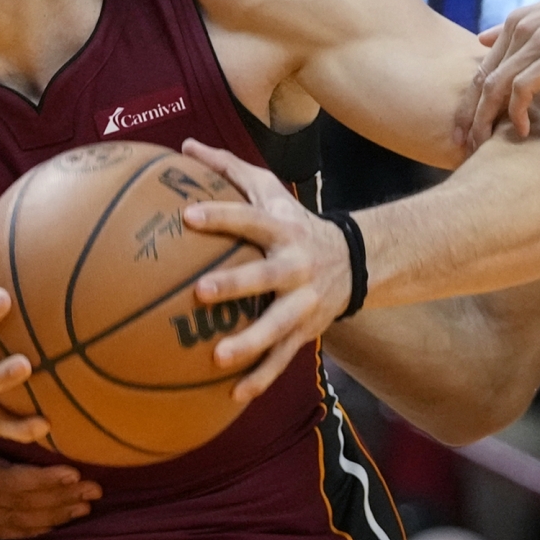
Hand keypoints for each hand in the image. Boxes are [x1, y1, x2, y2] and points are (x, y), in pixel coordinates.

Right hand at [0, 453, 101, 538]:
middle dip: (61, 499)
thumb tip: (30, 398)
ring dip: (54, 515)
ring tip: (85, 505)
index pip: (11, 482)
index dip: (45, 480)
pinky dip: (33, 528)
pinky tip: (56, 521)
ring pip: (16, 522)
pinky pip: (3, 531)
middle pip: (20, 505)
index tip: (75, 471)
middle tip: (94, 490)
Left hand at [178, 139, 351, 402]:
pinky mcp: (307, 332)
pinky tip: (233, 396)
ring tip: (217, 358)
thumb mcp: (270, 190)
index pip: (249, 218)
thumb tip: (184, 144)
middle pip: (265, 276)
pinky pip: (283, 359)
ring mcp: (304, 302)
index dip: (221, 215)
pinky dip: (261, 378)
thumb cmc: (294, 222)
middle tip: (199, 292)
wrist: (356, 261)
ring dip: (250, 343)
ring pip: (278, 325)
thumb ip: (228, 169)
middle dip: (235, 285)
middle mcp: (296, 266)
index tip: (187, 215)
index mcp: (282, 230)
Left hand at [467, 0, 539, 146]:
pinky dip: (517, 113)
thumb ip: (519, 29)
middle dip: (471, 114)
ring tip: (487, 144)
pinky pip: (522, 89)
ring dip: (487, 119)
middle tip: (467, 142)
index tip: (469, 125)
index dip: (472, 98)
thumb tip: (481, 39)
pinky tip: (522, 130)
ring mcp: (537, 41)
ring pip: (496, 86)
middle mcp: (521, 28)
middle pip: (482, 78)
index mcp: (518, 20)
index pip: (483, 65)